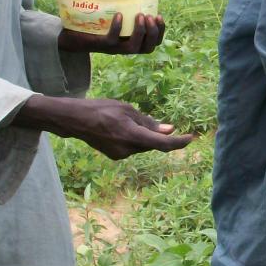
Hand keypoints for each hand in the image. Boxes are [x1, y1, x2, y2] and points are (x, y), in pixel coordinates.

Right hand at [15, 95, 194, 158]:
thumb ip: (149, 122)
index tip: (191, 138)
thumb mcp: (127, 110)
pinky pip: (133, 147)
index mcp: (133, 135)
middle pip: (153, 144)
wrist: (74, 120)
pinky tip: (120, 128)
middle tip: (159, 122)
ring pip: (143, 146)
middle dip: (158, 135)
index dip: (179, 142)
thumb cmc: (101, 109)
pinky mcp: (116, 156)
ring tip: (127, 120)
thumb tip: (169, 129)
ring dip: (144, 136)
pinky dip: (134, 139)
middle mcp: (128, 149)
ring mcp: (121, 155)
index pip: (163, 144)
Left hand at [58, 13, 165, 55]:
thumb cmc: (95, 23)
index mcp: (133, 41)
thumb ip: (123, 5)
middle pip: (147, 47)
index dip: (161, 31)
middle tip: (148, 16)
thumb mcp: (113, 14)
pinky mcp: (101, 45)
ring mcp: (114, 48)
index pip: (154, 42)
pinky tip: (120, 15)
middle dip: (152, 32)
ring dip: (139, 32)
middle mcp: (126, 48)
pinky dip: (118, 28)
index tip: (159, 15)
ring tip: (139, 15)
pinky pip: (112, 40)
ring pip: (133, 47)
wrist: (72, 36)